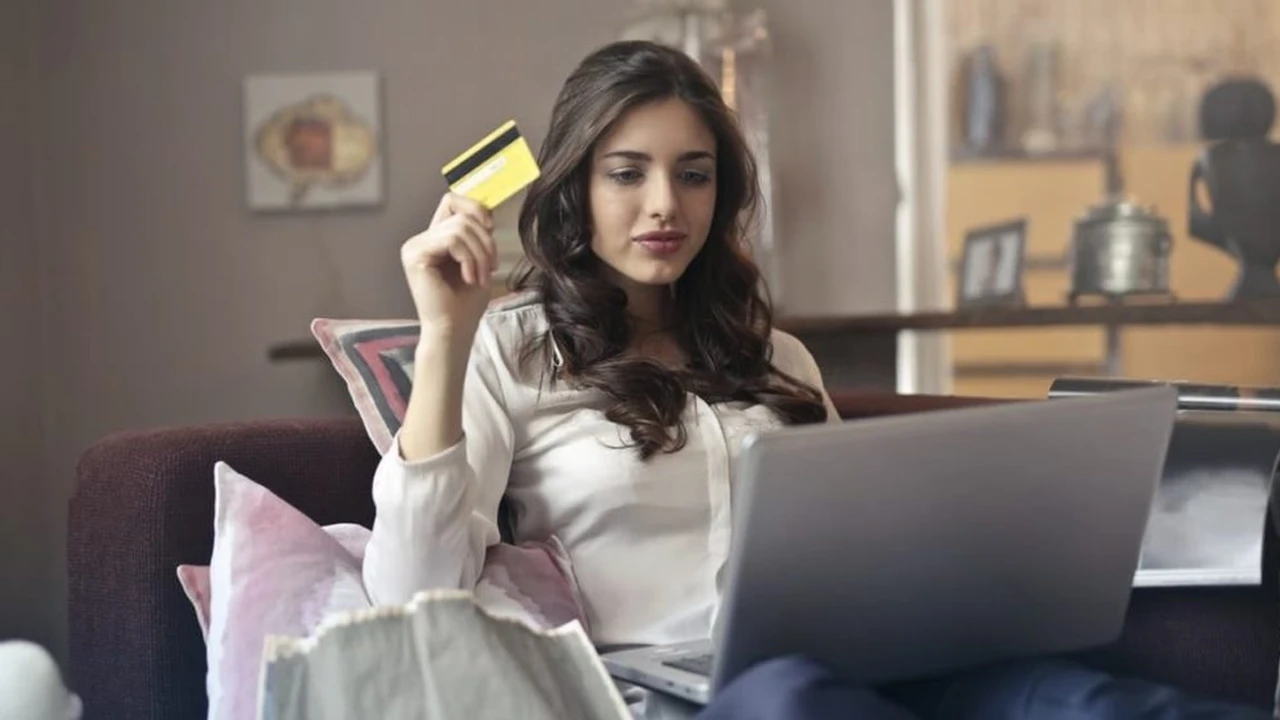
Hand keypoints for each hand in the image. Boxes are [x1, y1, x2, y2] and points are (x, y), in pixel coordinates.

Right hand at [400, 193, 497, 337]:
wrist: (454, 330)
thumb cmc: (466, 303)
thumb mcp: (478, 260)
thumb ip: (478, 234)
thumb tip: (488, 210)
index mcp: (434, 238)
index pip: (452, 201)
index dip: (475, 209)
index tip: (491, 230)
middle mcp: (420, 240)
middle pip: (461, 216)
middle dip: (485, 242)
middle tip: (491, 269)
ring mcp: (414, 246)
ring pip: (460, 228)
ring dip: (480, 254)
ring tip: (480, 277)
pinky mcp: (415, 255)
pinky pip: (452, 240)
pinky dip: (469, 259)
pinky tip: (469, 279)